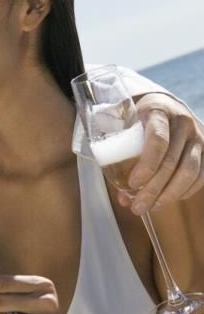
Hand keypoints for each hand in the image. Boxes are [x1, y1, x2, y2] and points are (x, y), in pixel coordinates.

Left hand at [123, 94, 203, 213]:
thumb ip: (119, 155)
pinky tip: (168, 199)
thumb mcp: (123, 126)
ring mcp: (198, 136)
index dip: (147, 165)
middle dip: (153, 189)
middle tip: (138, 207)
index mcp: (158, 111)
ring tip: (152, 207)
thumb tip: (124, 197)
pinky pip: (201, 176)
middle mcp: (182, 122)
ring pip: (189, 171)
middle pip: (171, 161)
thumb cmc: (138, 120)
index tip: (133, 183)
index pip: (157, 140)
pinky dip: (185, 191)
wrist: (164, 106)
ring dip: (169, 195)